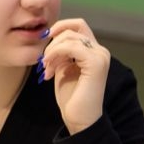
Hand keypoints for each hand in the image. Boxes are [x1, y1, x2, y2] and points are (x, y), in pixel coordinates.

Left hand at [39, 18, 109, 134]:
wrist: (79, 118)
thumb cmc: (71, 96)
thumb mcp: (63, 68)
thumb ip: (61, 52)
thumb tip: (51, 36)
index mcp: (93, 51)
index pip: (78, 25)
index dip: (59, 28)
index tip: (43, 42)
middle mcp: (100, 51)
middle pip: (73, 28)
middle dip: (52, 42)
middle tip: (43, 62)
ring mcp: (100, 56)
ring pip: (70, 37)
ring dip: (51, 51)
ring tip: (46, 69)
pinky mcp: (96, 63)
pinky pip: (72, 47)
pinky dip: (55, 54)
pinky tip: (50, 70)